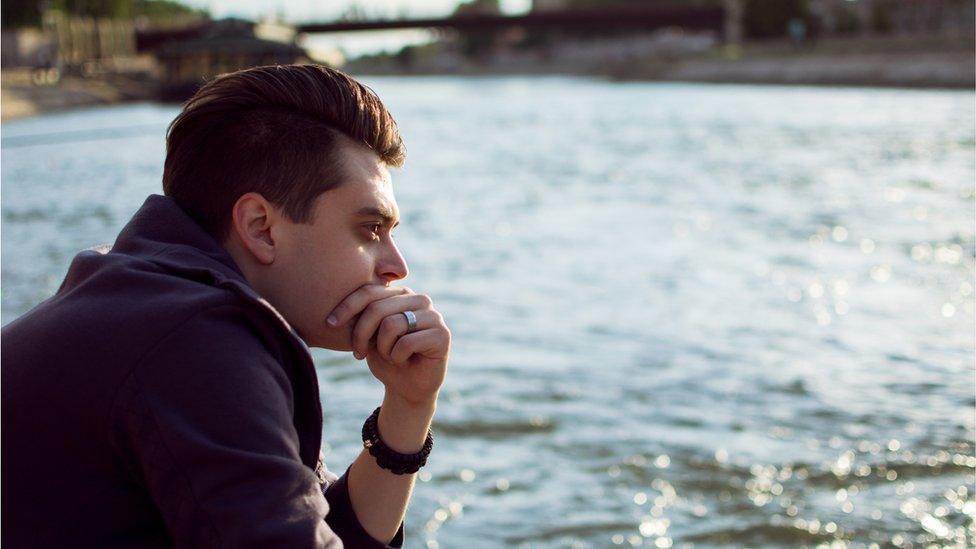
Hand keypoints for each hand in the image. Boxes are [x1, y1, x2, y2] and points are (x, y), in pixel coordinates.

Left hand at [327, 285, 449, 406]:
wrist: (408, 388)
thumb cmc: (387, 358)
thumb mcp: (368, 335)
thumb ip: (363, 316)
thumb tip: (339, 298)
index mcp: (401, 294)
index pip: (370, 291)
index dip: (347, 306)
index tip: (330, 324)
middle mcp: (419, 299)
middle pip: (377, 308)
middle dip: (361, 334)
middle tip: (358, 353)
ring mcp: (434, 316)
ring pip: (391, 325)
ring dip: (382, 348)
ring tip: (388, 356)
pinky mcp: (443, 335)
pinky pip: (407, 342)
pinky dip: (397, 357)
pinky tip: (402, 360)